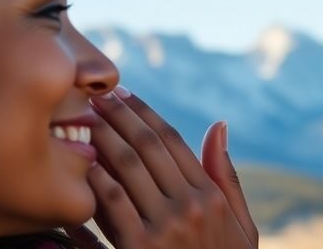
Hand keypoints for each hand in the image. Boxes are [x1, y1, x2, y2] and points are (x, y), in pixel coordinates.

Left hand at [69, 89, 257, 248]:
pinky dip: (95, 178)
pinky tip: (81, 161)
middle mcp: (189, 205)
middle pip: (145, 146)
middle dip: (118, 115)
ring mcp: (163, 228)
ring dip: (102, 137)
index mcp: (210, 195)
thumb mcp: (241, 225)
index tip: (124, 93)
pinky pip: (110, 204)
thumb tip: (218, 125)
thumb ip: (226, 175)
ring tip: (83, 118)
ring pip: (126, 167)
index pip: (172, 140)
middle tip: (95, 95)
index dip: (145, 112)